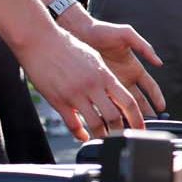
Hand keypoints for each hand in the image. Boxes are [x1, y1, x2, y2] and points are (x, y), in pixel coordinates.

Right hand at [13, 24, 145, 142]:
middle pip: (114, 116)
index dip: (137, 118)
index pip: (128, 101)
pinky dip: (80, 134)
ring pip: (95, 123)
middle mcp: (92, 86)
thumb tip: (114, 92)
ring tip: (106, 140)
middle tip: (125, 138)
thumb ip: (105, 77)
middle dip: (122, 131)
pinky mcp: (58, 101)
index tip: (141, 128)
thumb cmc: (67, 47)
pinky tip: (84, 136)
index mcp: (104, 75)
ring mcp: (75, 94)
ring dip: (103, 135)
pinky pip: (73, 124)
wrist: (40, 41)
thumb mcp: (94, 59)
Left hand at [63, 12, 164, 117]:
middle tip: (149, 125)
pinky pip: (105, 103)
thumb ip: (144, 46)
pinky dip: (109, 113)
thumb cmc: (103, 31)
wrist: (78, 32)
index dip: (157, 97)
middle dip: (145, 113)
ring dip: (127, 116)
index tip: (162, 108)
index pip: (150, 87)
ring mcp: (111, 84)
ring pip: (122, 105)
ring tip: (130, 128)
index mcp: (134, 68)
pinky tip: (111, 122)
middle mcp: (125, 79)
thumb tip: (159, 62)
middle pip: (139, 100)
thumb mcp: (126, 35)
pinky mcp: (97, 87)